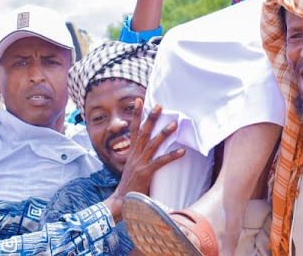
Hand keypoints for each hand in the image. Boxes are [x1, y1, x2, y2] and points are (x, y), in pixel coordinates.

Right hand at [106, 101, 184, 221]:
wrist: (121, 201)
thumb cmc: (130, 185)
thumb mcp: (134, 167)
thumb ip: (141, 158)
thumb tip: (149, 150)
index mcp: (132, 152)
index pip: (134, 129)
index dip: (137, 115)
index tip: (139, 101)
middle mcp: (135, 155)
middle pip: (143, 132)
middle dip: (151, 118)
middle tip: (159, 105)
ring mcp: (140, 163)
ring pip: (153, 144)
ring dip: (164, 133)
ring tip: (174, 123)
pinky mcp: (146, 173)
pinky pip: (160, 162)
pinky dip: (171, 156)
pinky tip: (182, 152)